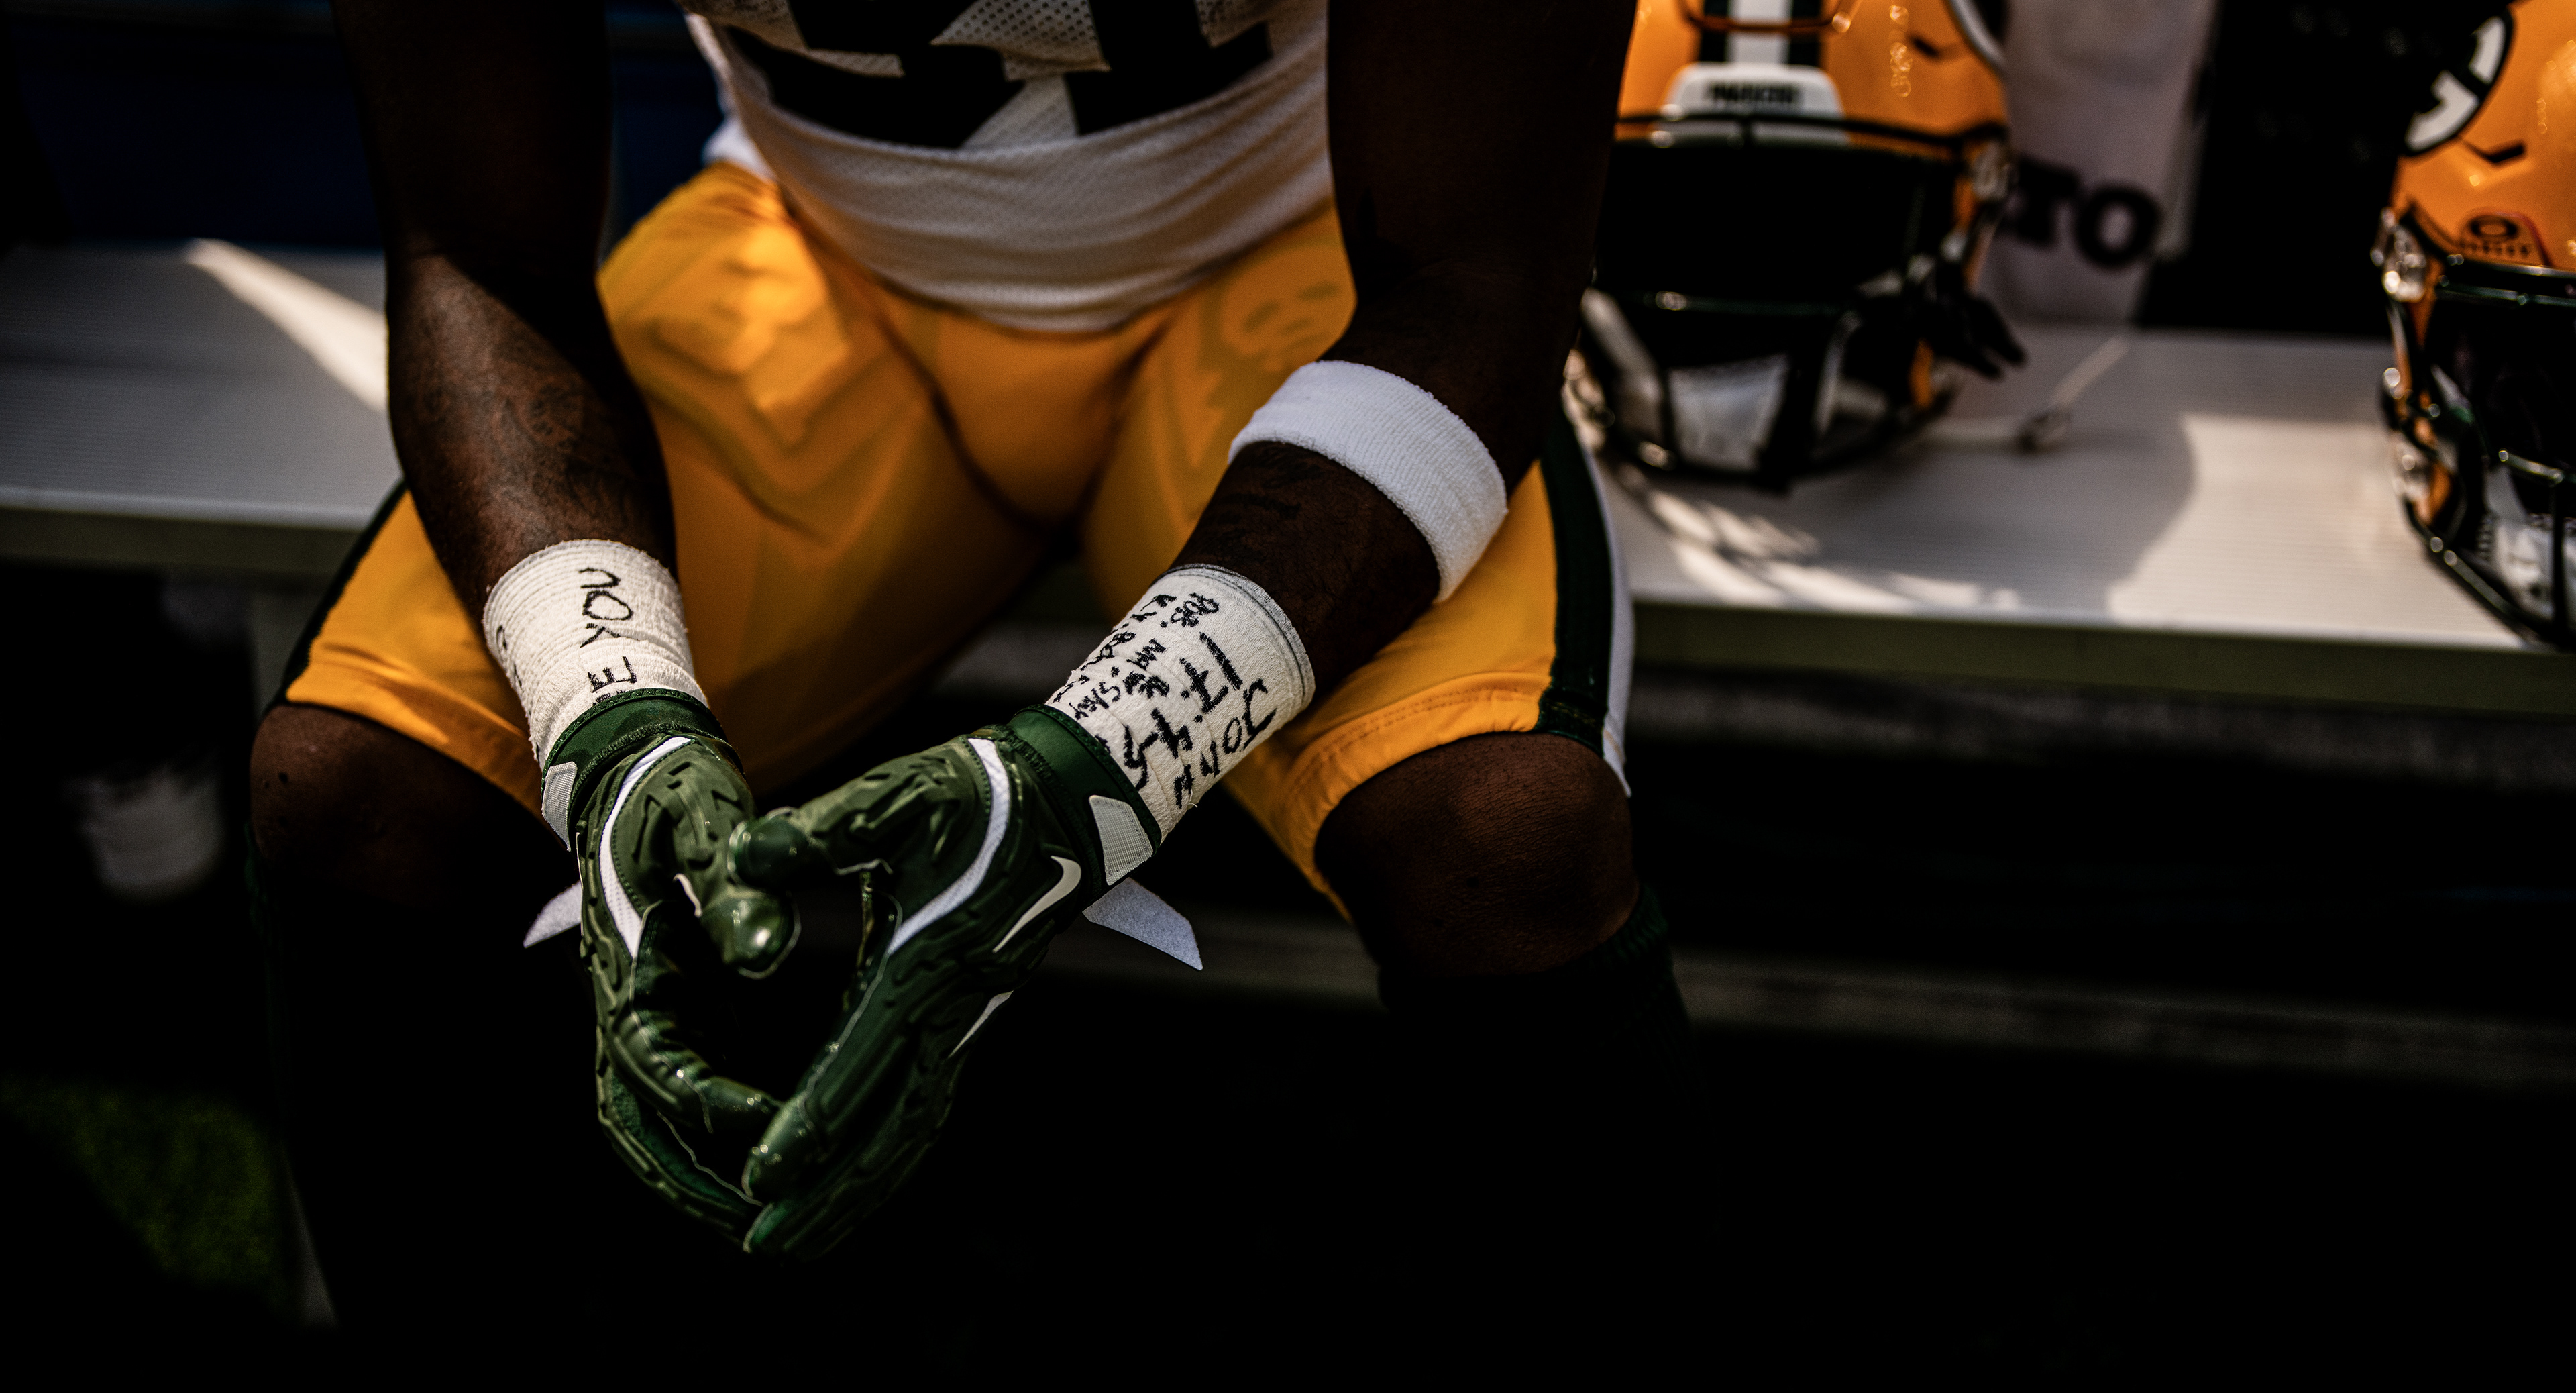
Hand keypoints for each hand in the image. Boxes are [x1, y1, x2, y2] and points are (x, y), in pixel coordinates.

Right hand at [561, 694, 796, 1236]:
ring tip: (768, 1218)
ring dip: (698, 1173)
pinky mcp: (676, 1011)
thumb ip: (734, 884)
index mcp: (628, 959)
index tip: (766, 1121)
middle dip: (689, 1176)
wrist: (632, 767)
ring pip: (652, 1121)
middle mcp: (625, 999)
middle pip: (635, 1118)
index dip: (706, 1099)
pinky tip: (777, 1157)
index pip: (654, 1057)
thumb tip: (769, 951)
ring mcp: (646, 1011)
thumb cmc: (671, 785)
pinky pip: (685, 1095)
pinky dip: (717, 1137)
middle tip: (760, 1219)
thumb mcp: (704, 817)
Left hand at [714, 707, 1156, 1257]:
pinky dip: (886, 1157)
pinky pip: (923, 1109)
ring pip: (909, 1130)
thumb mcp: (896, 796)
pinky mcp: (965, 1021)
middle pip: (888, 1126)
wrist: (1067, 805)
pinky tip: (854, 1183)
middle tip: (766, 1245)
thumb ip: (820, 829)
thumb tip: (746, 855)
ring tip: (798, 1239)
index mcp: (922, 963)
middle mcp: (947, 1009)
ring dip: (856, 1190)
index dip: (810, 1124)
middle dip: (828, 1191)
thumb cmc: (976, 795)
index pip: (858, 1060)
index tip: (761, 1177)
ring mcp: (963, 1022)